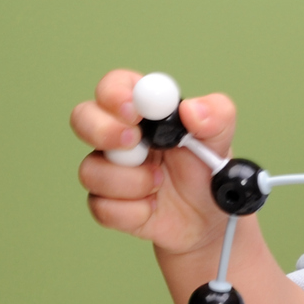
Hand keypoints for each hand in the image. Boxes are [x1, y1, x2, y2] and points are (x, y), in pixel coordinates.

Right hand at [70, 70, 237, 254]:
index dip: (114, 93)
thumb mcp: (221, 139)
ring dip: (131, 181)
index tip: (133, 110)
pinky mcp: (108, 204)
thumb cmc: (208, 169)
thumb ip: (217, 116)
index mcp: (144, 111)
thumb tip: (193, 110)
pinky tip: (152, 207)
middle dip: (102, 130)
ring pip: (90, 170)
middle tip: (133, 142)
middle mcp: (119, 136)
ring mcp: (109, 170)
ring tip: (160, 183)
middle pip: (82, 118)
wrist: (210, 216)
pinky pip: (102, 207)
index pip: (114, 86)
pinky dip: (133, 211)